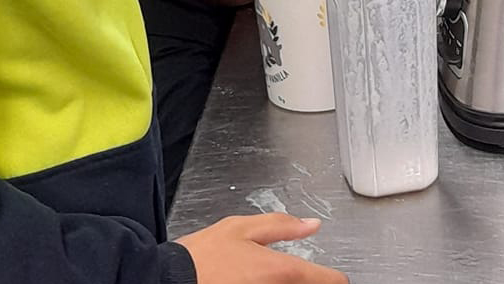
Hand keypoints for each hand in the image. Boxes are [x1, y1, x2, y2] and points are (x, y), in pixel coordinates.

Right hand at [177, 214, 347, 283]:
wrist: (168, 282)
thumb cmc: (202, 257)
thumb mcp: (241, 228)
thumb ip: (281, 225)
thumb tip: (311, 225)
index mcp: (281, 270)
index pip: (328, 280)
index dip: (334, 277)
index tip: (335, 276)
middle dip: (305, 280)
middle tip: (290, 271)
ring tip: (261, 273)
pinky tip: (252, 280)